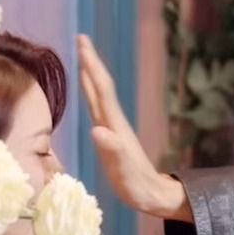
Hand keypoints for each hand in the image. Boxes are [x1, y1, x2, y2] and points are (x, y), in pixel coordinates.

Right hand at [77, 35, 191, 221]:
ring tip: (83, 58)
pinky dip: (92, 93)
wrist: (152, 195)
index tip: (83, 43)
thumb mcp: (124, 171)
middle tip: (81, 39)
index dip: (92, 66)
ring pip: (100, 95)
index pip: (101, 89)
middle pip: (101, 86)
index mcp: (114, 125)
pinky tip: (89, 91)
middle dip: (91, 63)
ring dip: (91, 75)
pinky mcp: (112, 136)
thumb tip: (97, 130)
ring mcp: (113, 128)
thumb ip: (113, 151)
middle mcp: (114, 122)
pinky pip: (98, 106)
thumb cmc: (137, 186)